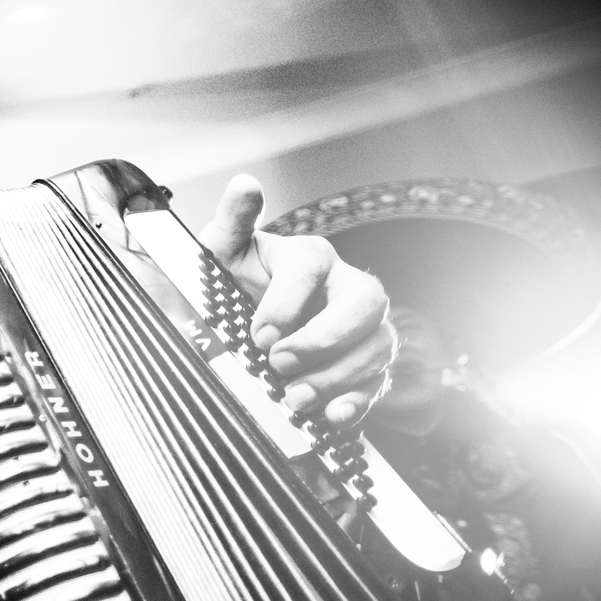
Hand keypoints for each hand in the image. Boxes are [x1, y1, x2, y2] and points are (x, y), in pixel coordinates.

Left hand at [198, 174, 395, 427]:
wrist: (239, 326)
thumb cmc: (233, 284)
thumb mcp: (222, 254)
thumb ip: (232, 222)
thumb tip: (245, 184)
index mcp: (308, 256)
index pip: (312, 265)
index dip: (286, 302)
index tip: (258, 335)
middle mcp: (344, 286)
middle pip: (365, 301)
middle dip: (324, 338)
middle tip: (280, 364)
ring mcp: (362, 327)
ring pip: (377, 345)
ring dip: (336, 376)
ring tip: (294, 399)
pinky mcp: (366, 365)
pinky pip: (378, 382)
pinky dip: (357, 402)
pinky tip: (330, 416)